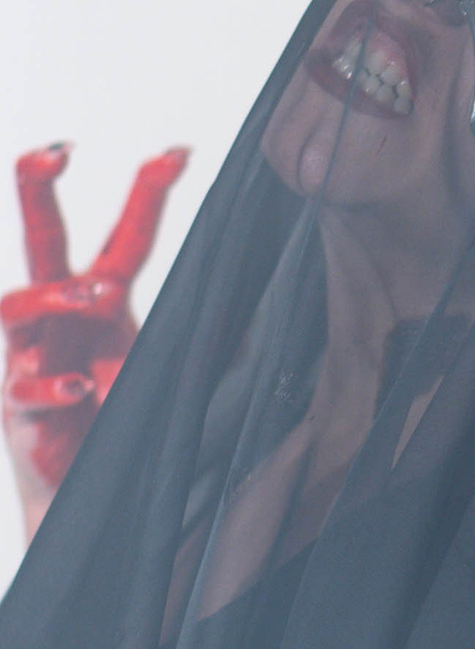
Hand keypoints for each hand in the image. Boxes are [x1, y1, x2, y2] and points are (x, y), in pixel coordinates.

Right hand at [2, 142, 189, 539]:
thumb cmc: (129, 424)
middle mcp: (60, 320)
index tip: (176, 153)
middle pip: (42, 242)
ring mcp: (31, 358)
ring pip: (19, 306)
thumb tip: (275, 317)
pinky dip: (51, 387)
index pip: (124, 239)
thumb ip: (213, 346)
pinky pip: (24, 389)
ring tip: (100, 296)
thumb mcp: (179, 379)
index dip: (147, 194)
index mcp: (102, 306)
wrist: (93, 497)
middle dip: (39, 190)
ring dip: (56, 294)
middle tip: (55, 151)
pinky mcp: (16, 409)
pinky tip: (81, 388)